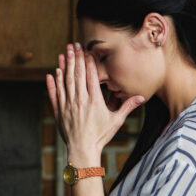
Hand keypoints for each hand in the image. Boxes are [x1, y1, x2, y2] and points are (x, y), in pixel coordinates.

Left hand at [46, 43, 144, 163]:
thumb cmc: (101, 136)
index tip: (88, 50)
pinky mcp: (59, 111)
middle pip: (77, 75)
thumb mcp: (116, 121)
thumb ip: (127, 106)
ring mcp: (68, 105)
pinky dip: (53, 83)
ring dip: (64, 66)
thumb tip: (142, 97)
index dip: (89, 62)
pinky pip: (55, 94)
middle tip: (74, 45)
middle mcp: (80, 101)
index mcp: (94, 101)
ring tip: (64, 53)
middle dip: (76, 58)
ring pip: (65, 81)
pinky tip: (53, 73)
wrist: (83, 150)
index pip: (91, 76)